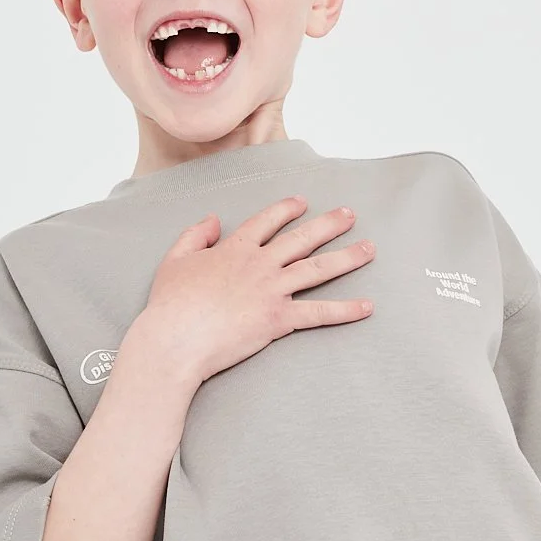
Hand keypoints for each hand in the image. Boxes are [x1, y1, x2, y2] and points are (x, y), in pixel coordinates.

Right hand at [141, 195, 375, 384]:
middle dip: (329, 224)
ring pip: (318, 269)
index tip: (302, 202)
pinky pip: (319, 313)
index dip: (286, 210)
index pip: (267, 221)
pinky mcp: (279, 319)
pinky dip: (345, 311)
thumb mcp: (175, 260)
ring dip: (347, 258)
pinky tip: (367, 307)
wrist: (176, 338)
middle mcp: (260, 264)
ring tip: (369, 249)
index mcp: (235, 249)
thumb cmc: (171, 304)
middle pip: (301, 238)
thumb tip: (213, 219)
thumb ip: (195, 235)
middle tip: (350, 215)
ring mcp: (272, 290)